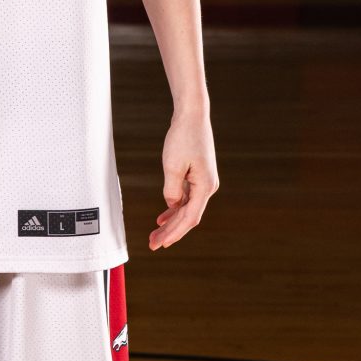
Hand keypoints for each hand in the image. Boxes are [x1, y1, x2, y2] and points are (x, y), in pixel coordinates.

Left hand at [149, 106, 218, 250]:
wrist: (192, 116)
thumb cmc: (183, 137)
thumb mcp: (172, 166)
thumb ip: (172, 190)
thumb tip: (172, 205)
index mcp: (205, 187)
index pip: (189, 218)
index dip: (174, 233)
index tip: (160, 244)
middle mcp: (207, 187)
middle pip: (188, 217)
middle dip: (171, 231)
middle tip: (153, 243)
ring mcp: (203, 181)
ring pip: (186, 208)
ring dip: (171, 221)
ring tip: (155, 234)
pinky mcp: (197, 175)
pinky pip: (186, 198)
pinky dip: (174, 208)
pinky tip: (164, 216)